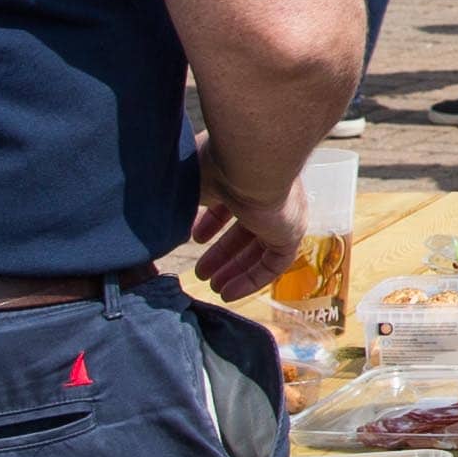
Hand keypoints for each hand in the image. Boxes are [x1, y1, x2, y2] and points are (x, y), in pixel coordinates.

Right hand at [188, 156, 304, 297]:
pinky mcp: (292, 232)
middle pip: (246, 229)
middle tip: (202, 273)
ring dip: (235, 270)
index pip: (231, 202)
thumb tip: (165, 210)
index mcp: (246, 175)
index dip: (212, 222)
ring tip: (213, 287)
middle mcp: (269, 192)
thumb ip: (184, 198)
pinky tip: (228, 294)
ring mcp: (283, 213)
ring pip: (261, 248)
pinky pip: (275, 263)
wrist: (250, 162)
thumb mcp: (191, 181)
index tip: (194, 238)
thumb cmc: (216, 164)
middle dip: (223, 254)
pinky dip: (252, 280)